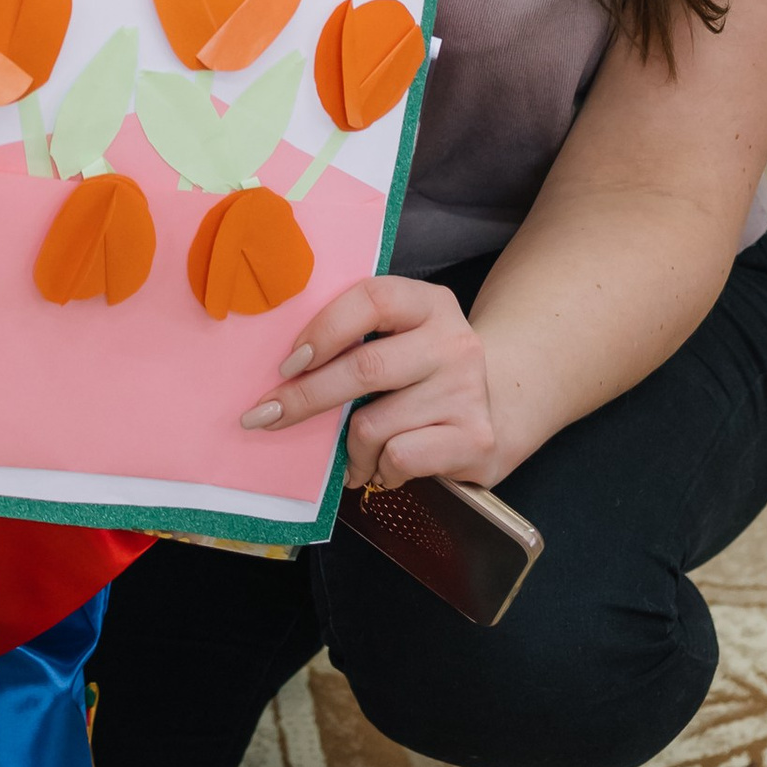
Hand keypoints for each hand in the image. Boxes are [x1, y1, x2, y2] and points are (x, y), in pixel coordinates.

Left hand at [240, 273, 513, 487]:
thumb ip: (356, 339)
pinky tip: (382, 466)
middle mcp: (453, 342)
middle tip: (267, 416)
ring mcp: (466, 391)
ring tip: (353, 453)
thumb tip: (281, 374)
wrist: (498, 410)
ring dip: (350, 449)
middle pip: (364, 368)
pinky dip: (378, 469)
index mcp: (429, 304)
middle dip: (306, 398)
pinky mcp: (473, 438)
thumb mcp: (400, 339)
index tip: (288, 363)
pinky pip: (398, 457)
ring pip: (373, 425)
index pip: (372, 298)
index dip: (323, 328)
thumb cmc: (423, 375)